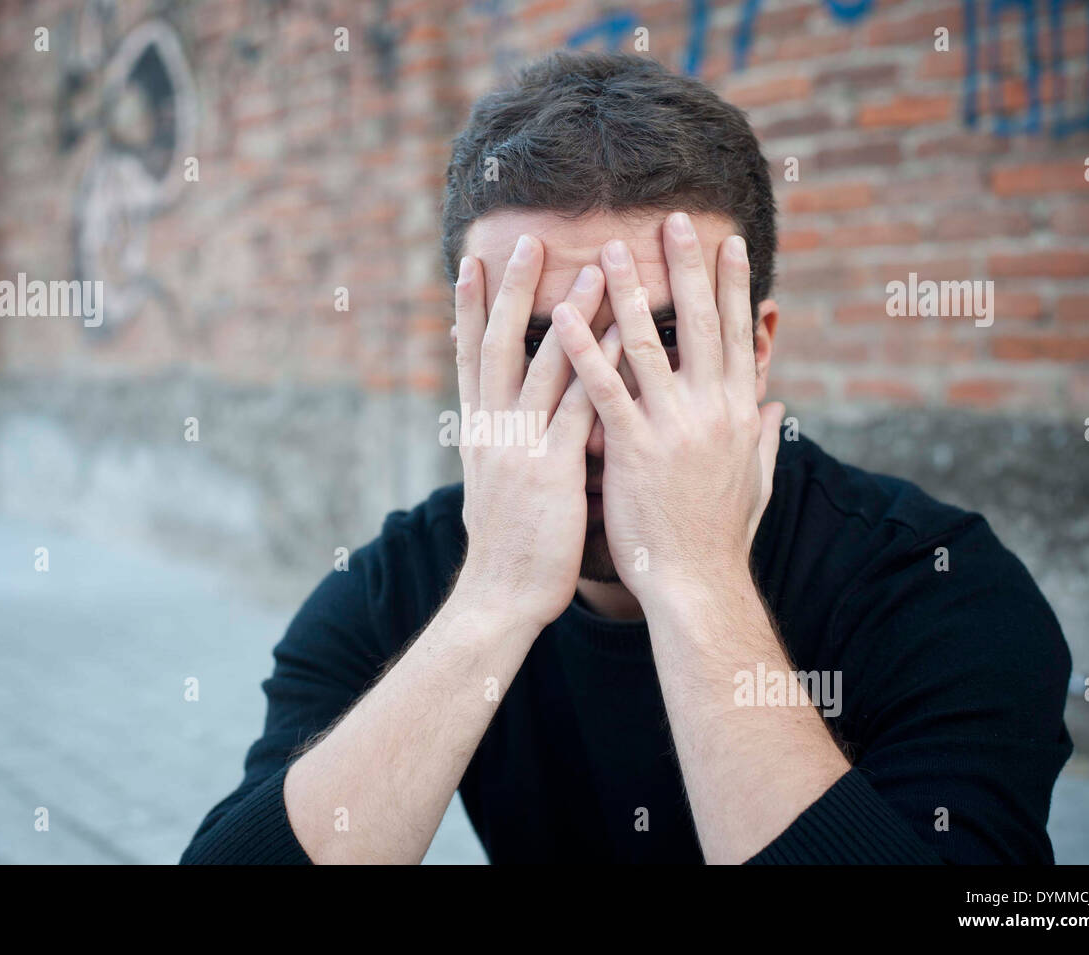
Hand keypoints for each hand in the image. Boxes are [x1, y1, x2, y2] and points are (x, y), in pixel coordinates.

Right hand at [452, 235, 621, 629]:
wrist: (500, 596)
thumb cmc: (506, 547)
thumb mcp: (492, 488)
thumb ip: (502, 449)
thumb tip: (503, 427)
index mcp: (476, 432)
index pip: (469, 358)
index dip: (468, 310)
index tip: (471, 265)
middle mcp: (491, 429)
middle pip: (496, 344)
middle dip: (508, 290)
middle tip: (524, 240)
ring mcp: (519, 446)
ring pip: (543, 362)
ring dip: (569, 312)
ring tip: (593, 265)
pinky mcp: (552, 467)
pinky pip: (580, 403)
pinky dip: (599, 363)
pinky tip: (620, 333)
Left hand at [550, 214, 784, 608]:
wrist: (696, 583)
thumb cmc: (720, 535)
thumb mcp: (754, 479)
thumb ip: (762, 436)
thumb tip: (775, 404)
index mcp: (737, 411)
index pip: (735, 334)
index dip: (732, 286)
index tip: (727, 244)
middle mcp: (710, 410)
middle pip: (699, 324)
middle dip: (686, 267)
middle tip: (674, 219)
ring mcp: (671, 426)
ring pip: (646, 345)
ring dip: (626, 293)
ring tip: (608, 249)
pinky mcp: (633, 449)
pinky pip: (603, 389)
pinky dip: (583, 349)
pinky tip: (563, 315)